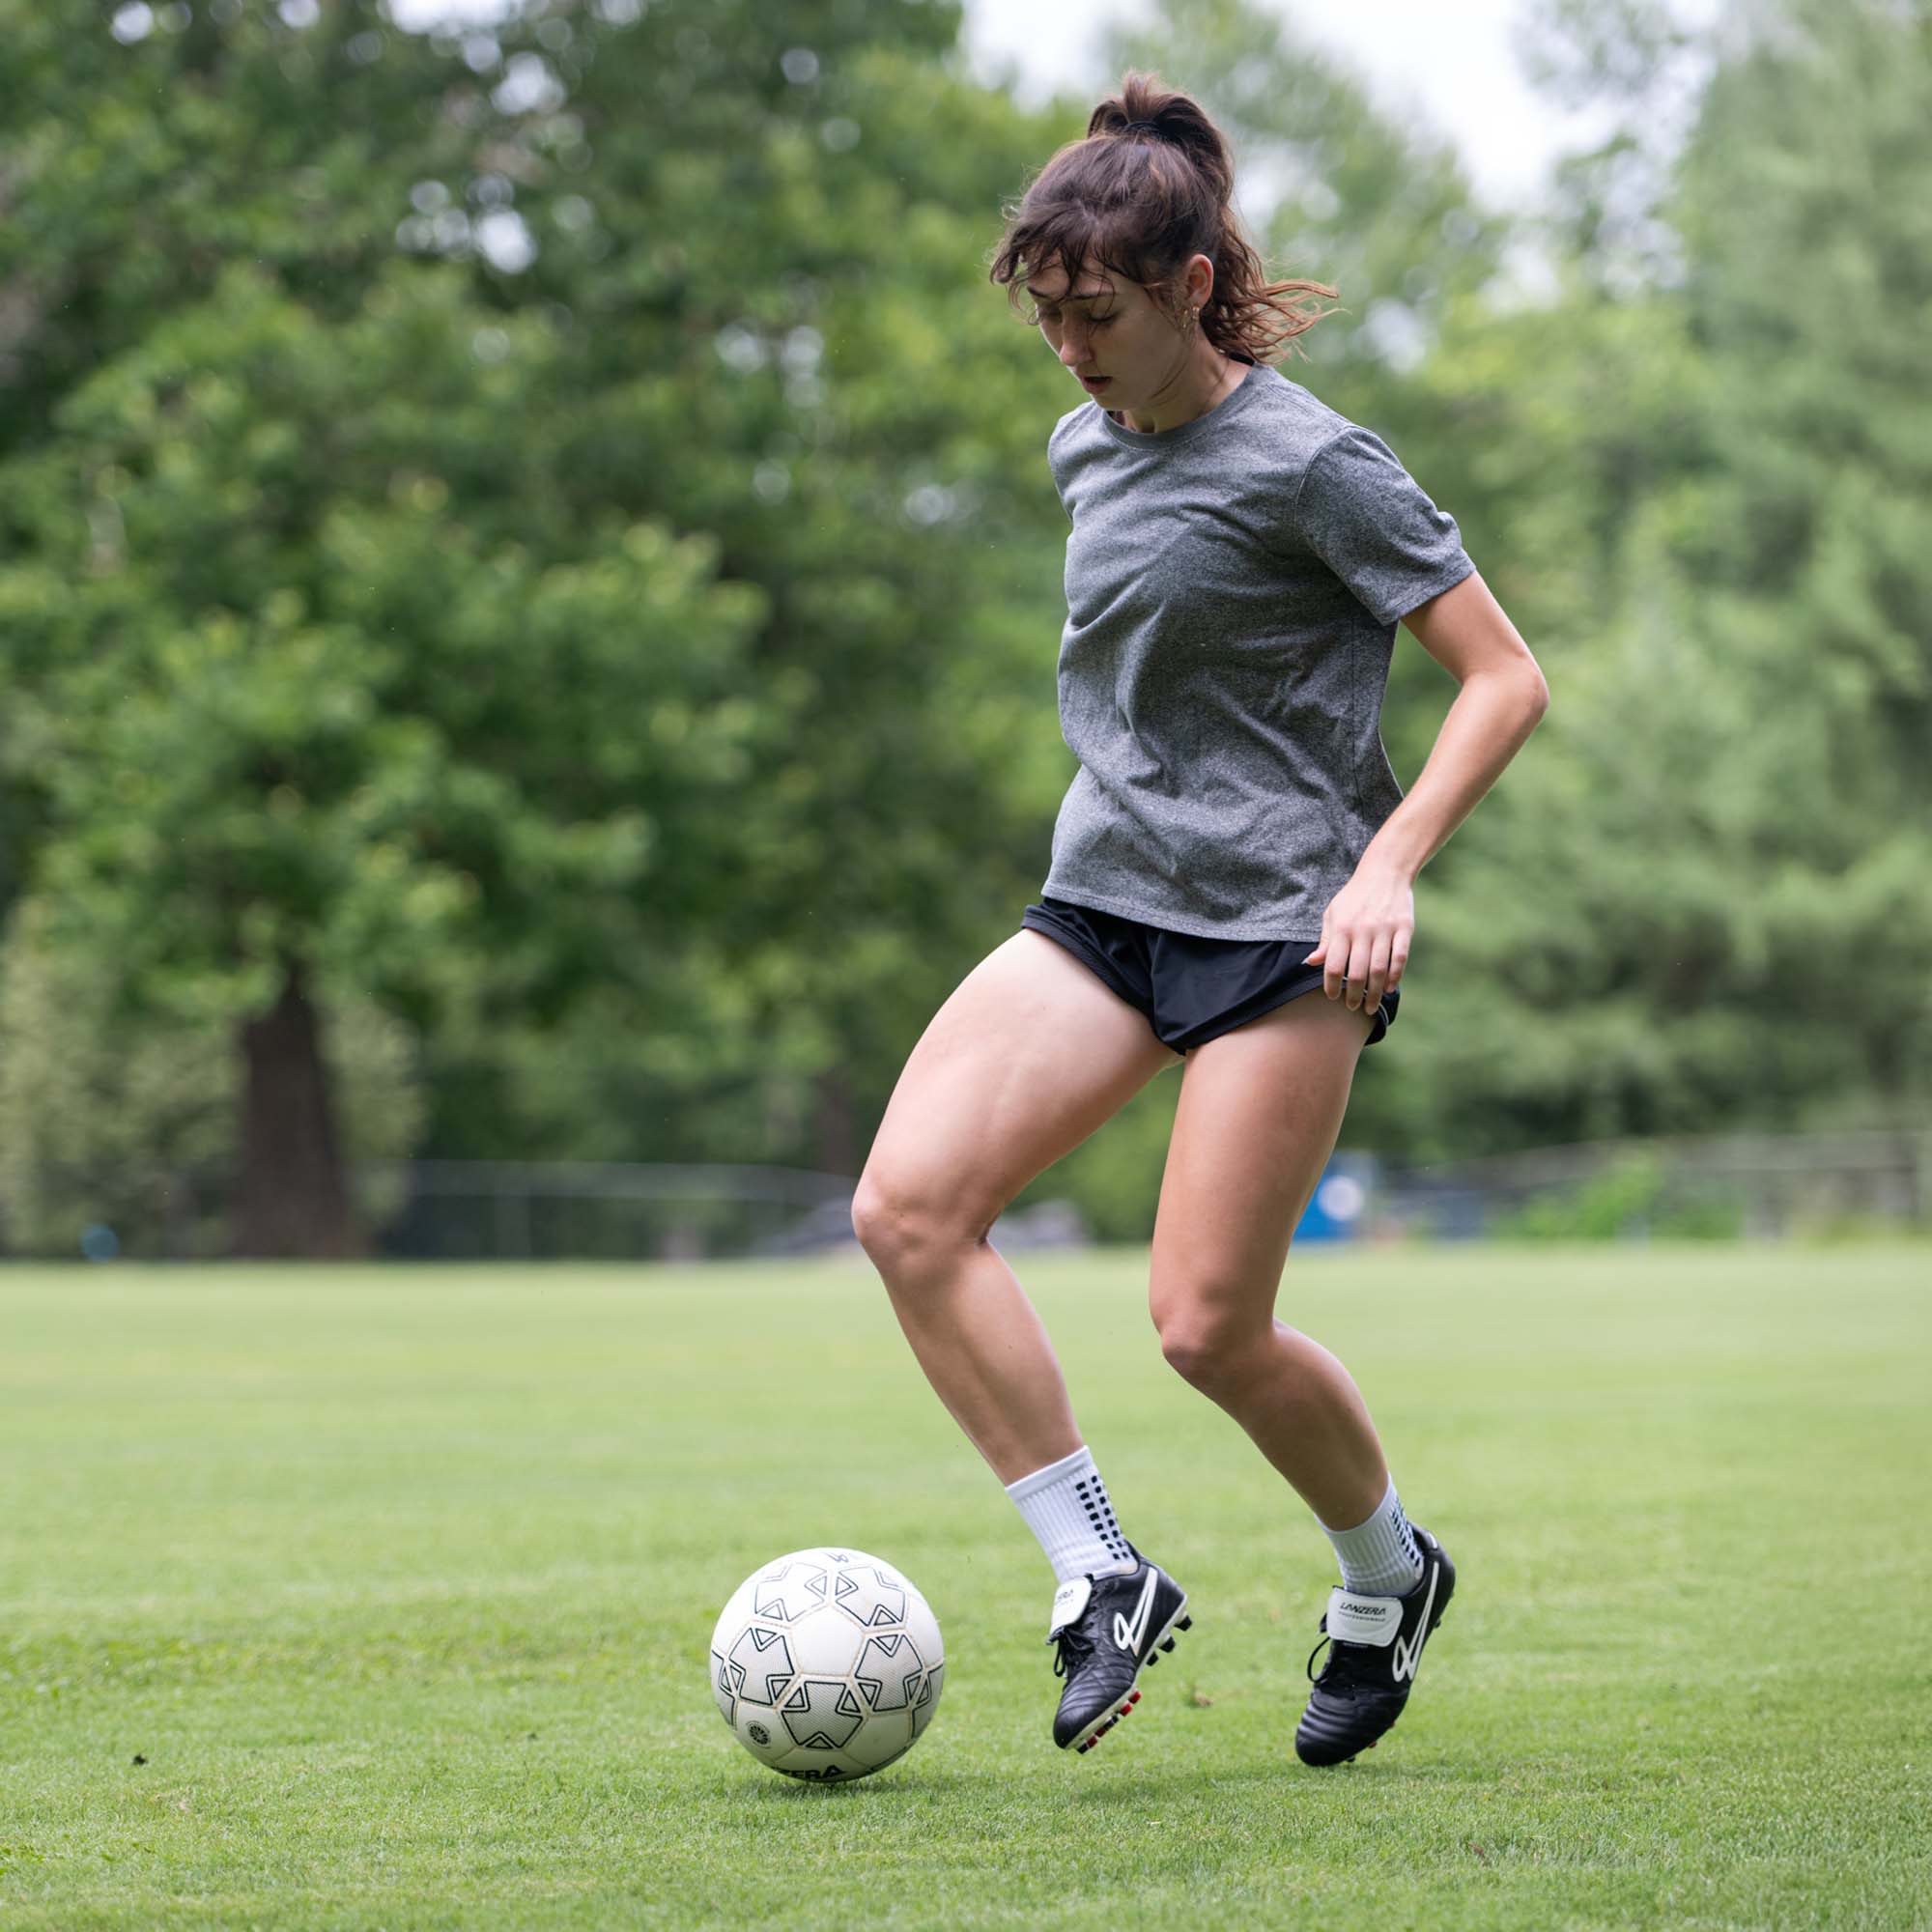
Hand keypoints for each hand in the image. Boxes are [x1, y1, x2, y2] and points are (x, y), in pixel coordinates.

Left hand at [1302, 861, 1414, 1016]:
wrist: (1385, 871)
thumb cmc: (1354, 897)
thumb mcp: (1333, 913)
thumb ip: (1325, 940)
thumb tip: (1311, 963)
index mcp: (1342, 928)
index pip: (1334, 965)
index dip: (1332, 985)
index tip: (1332, 997)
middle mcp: (1363, 930)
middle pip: (1358, 973)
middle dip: (1354, 995)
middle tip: (1352, 1008)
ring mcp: (1385, 929)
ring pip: (1380, 970)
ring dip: (1375, 993)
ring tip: (1371, 1007)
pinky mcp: (1404, 928)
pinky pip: (1400, 957)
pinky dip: (1395, 976)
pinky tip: (1389, 988)